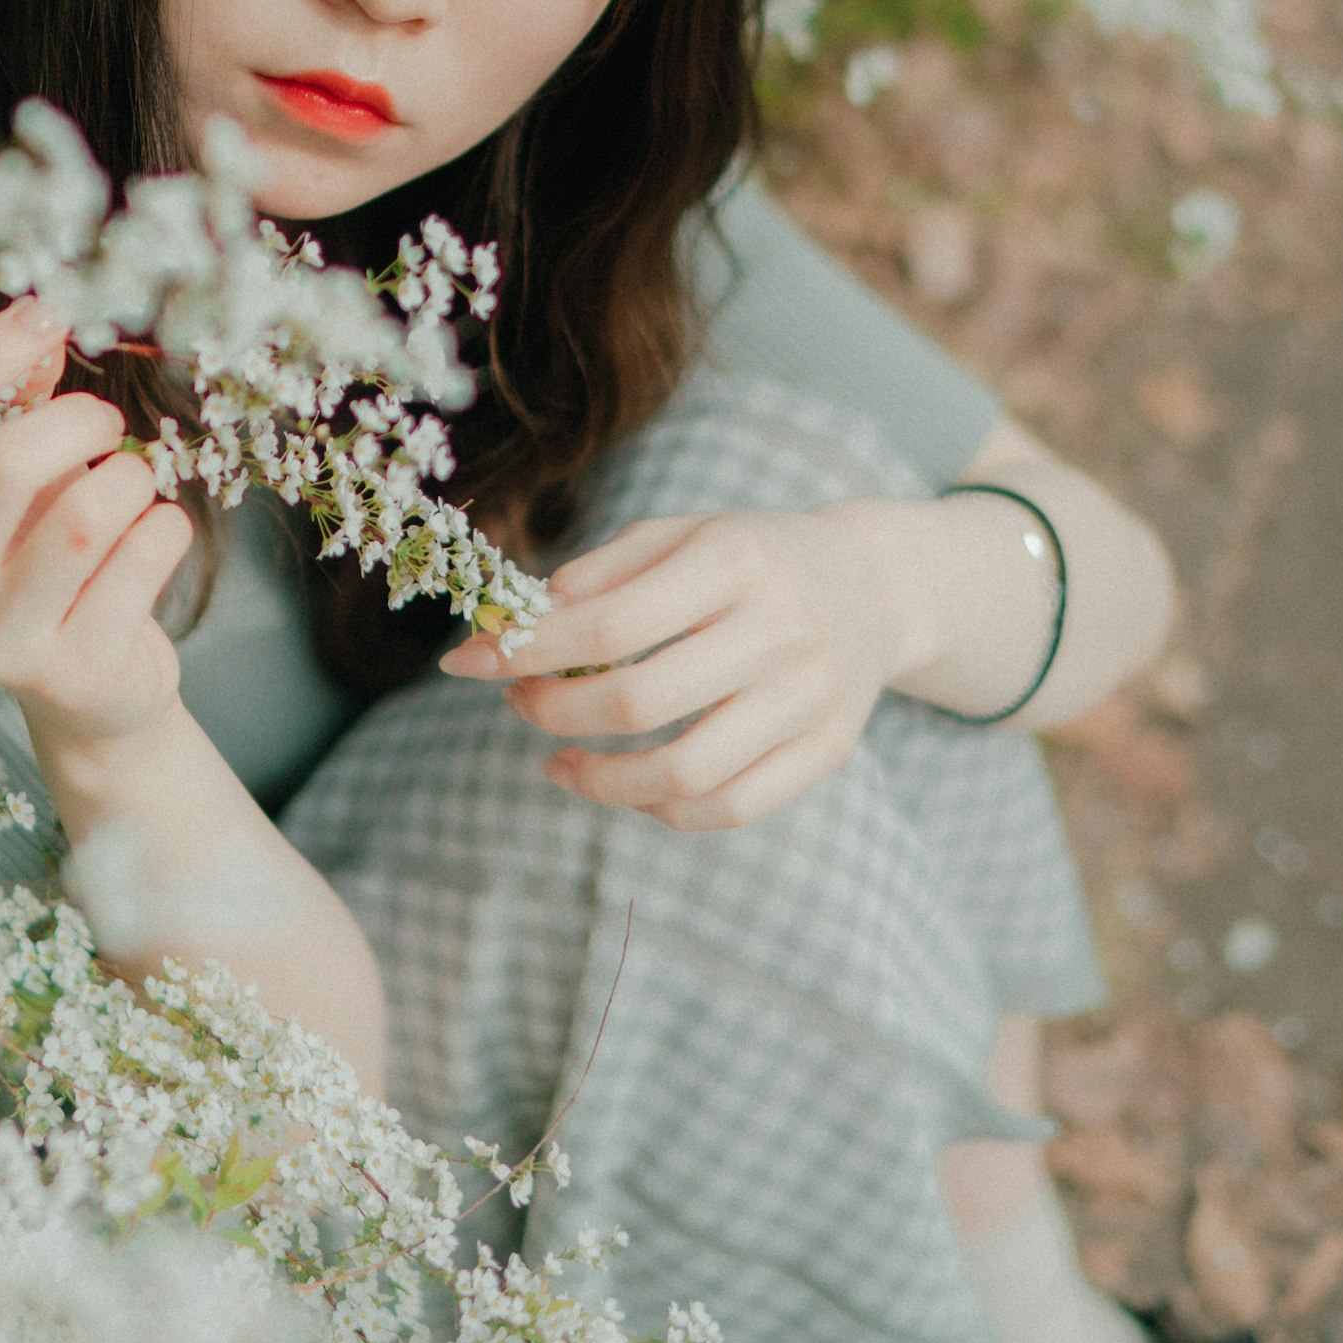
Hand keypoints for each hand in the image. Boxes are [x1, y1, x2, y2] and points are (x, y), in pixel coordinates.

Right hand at [0, 297, 197, 753]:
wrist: (88, 693)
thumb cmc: (43, 563)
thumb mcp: (14, 488)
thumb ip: (16, 409)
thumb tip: (39, 329)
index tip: (47, 313)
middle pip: (4, 461)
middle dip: (78, 419)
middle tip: (107, 420)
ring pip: (88, 511)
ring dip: (129, 476)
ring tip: (129, 488)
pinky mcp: (73, 673)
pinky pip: (146, 552)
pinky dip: (167, 525)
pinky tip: (153, 539)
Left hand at [433, 502, 950, 829]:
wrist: (875, 586)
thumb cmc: (751, 556)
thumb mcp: (680, 532)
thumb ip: (601, 570)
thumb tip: (521, 618)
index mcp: (735, 562)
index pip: (609, 624)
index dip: (525, 650)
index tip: (466, 661)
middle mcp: (781, 632)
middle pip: (638, 703)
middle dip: (552, 712)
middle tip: (517, 703)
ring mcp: (810, 700)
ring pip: (684, 775)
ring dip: (598, 780)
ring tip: (556, 761)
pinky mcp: (826, 753)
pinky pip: (729, 810)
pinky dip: (660, 810)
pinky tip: (624, 786)